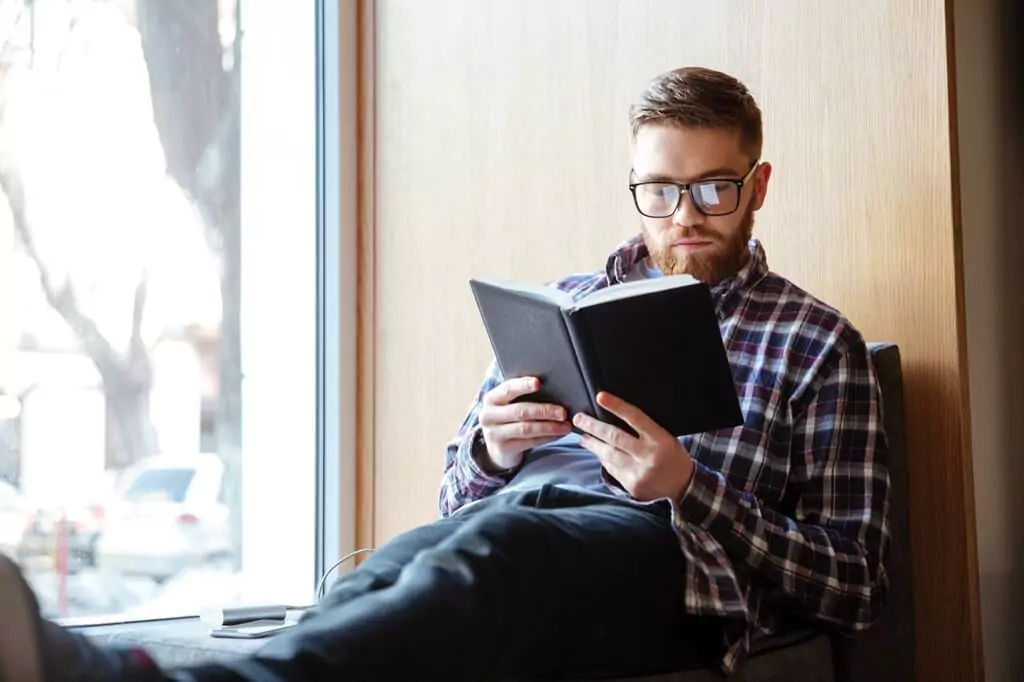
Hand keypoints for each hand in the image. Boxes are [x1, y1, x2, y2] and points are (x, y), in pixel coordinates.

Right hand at [478, 377, 572, 470]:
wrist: (497, 446)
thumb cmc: (510, 418)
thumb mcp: (510, 404)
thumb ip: (523, 395)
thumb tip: (554, 388)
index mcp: (492, 398)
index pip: (507, 389)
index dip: (523, 385)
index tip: (539, 383)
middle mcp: (489, 415)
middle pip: (520, 411)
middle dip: (544, 411)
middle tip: (563, 412)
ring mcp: (494, 434)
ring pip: (526, 428)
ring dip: (549, 427)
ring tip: (566, 426)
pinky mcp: (503, 448)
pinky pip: (529, 442)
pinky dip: (546, 438)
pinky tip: (558, 434)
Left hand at [573, 391, 694, 501]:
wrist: (683, 487)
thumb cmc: (672, 456)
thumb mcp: (665, 437)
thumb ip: (644, 429)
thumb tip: (615, 416)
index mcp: (660, 439)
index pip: (635, 417)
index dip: (616, 406)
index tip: (600, 397)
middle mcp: (648, 455)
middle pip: (614, 437)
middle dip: (593, 426)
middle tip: (579, 418)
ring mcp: (638, 472)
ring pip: (608, 454)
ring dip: (592, 444)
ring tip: (583, 436)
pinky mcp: (631, 485)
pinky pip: (611, 469)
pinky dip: (603, 459)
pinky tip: (598, 452)